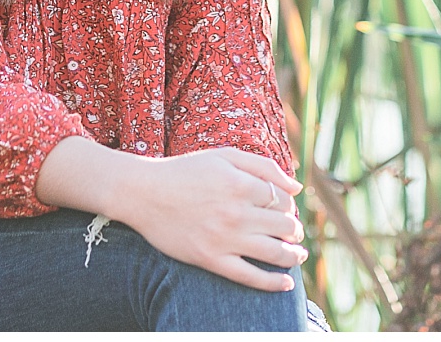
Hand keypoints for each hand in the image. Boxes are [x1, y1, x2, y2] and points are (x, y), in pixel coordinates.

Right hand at [114, 147, 307, 291]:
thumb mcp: (224, 157)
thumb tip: (297, 187)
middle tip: (293, 232)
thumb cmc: (184, 171)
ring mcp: (224, 239)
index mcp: (241, 184)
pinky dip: (273, 282)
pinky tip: (285, 283)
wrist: (143, 193)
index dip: (288, 206)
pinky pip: (250, 277)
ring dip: (294, 256)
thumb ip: (263, 166)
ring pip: (275, 253)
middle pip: (285, 226)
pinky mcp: (211, 260)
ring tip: (297, 255)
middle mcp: (236, 212)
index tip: (284, 209)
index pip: (283, 200)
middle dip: (294, 230)